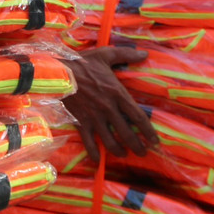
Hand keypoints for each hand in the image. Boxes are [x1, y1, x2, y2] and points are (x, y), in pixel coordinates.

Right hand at [63, 46, 158, 161]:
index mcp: (117, 94)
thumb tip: (145, 54)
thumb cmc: (83, 63)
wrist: (58, 72)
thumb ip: (126, 54)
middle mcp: (108, 109)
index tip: (155, 141)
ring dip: (120, 151)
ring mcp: (94, 118)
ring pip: (110, 142)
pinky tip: (98, 160)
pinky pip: (89, 143)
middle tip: (143, 153)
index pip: (138, 117)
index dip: (149, 132)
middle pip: (127, 134)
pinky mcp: (81, 123)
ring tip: (124, 155)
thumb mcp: (105, 54)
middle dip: (138, 146)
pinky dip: (94, 154)